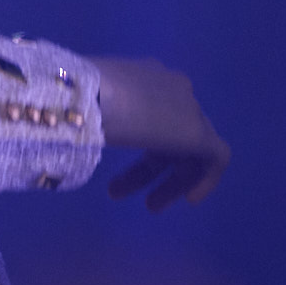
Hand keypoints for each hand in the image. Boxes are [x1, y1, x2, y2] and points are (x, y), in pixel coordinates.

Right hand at [91, 56, 229, 209]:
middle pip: (169, 134)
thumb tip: (70, 127)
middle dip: (148, 168)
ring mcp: (189, 109)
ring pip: (189, 148)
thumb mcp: (79, 106)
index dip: (138, 143)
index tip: (117, 169)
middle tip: (119, 193)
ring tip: (150, 207)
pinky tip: (189, 200)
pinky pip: (215, 157)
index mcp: (145, 77)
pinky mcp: (199, 133)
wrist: (95, 97)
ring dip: (170, 179)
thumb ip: (86, 116)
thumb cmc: (77, 101)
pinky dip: (205, 179)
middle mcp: (172, 88)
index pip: (151, 114)